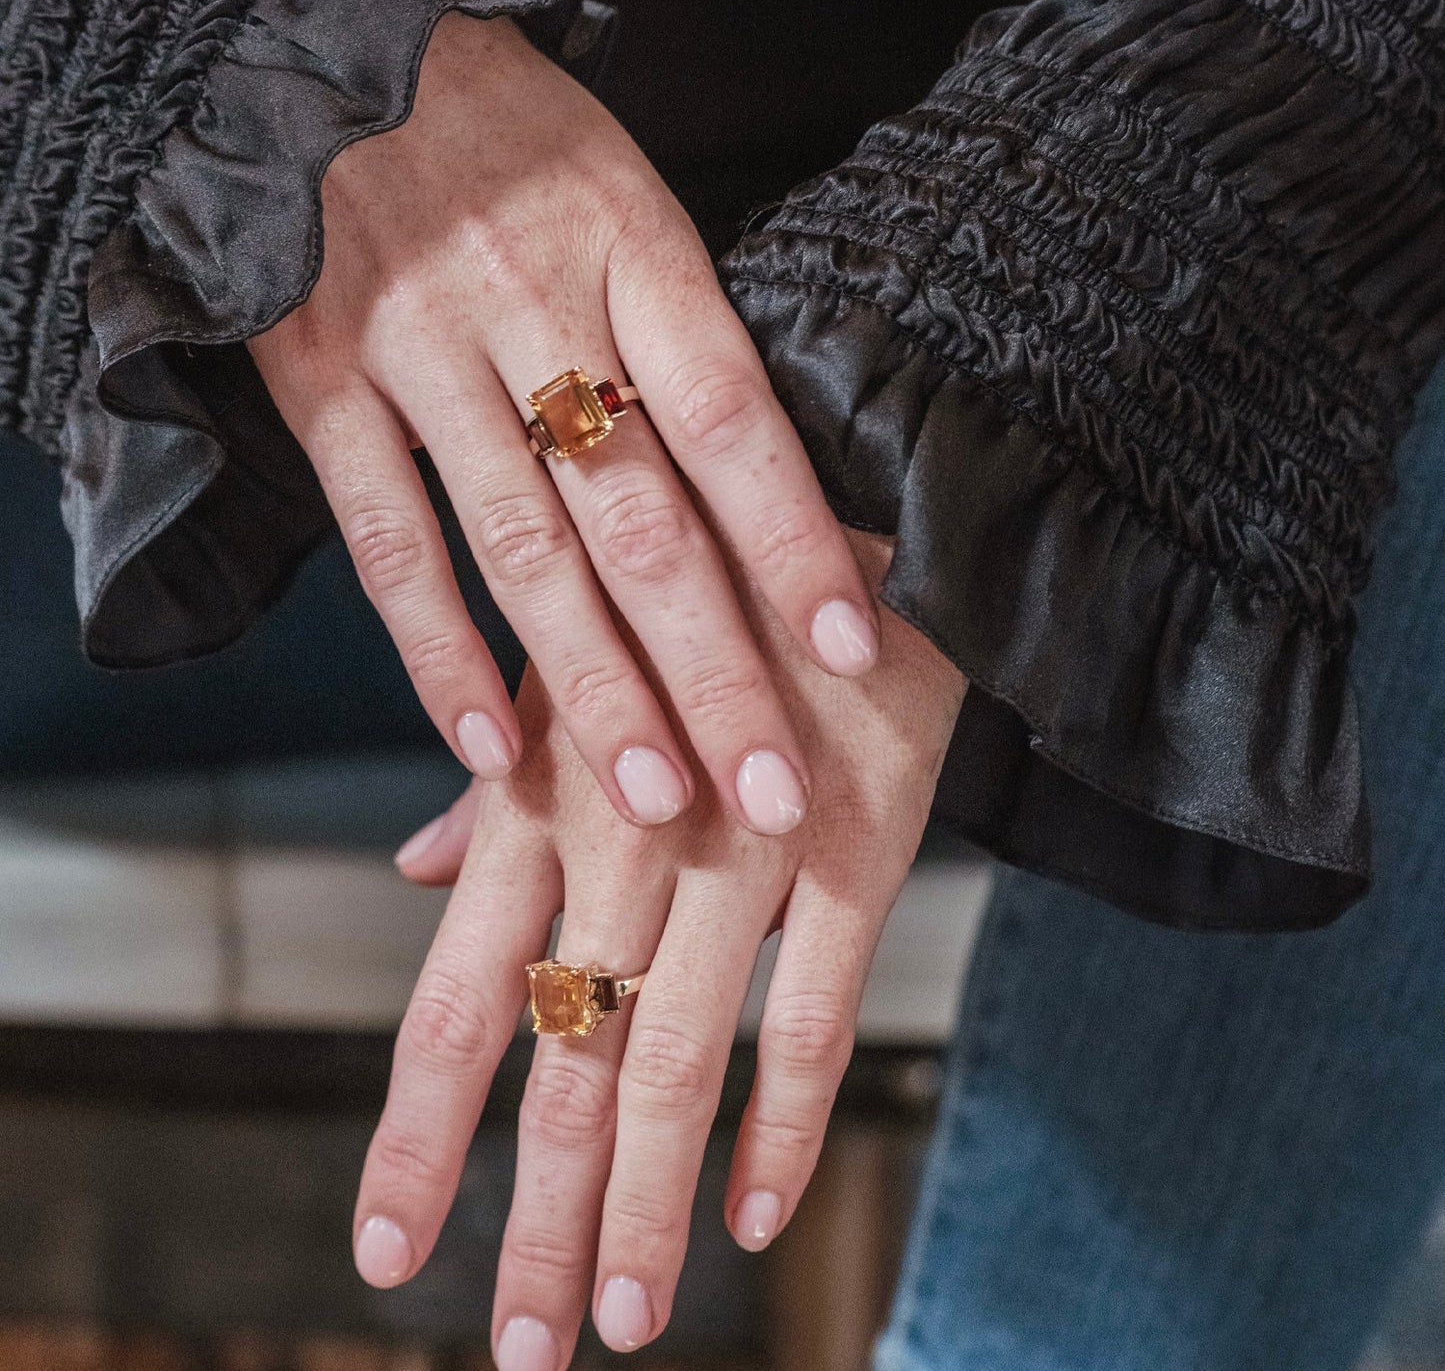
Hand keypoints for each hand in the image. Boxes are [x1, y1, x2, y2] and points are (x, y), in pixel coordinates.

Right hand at [249, 12, 877, 834]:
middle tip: (770, 792)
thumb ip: (684, 341)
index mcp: (630, 244)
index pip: (730, 418)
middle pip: (639, 519)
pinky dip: (435, 654)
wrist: (323, 56)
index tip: (851, 653)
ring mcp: (416, 349)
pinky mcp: (322, 385)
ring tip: (654, 800)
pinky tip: (491, 748)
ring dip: (593, 689)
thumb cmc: (514, 143)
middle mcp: (528, 302)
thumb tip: (777, 503)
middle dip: (712, 670)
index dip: (794, 540)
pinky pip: (385, 540)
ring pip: (521, 550)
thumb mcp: (627, 197)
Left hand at [358, 531, 965, 1366]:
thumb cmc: (690, 596)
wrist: (853, 507)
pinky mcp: (852, 847)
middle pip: (562, 1065)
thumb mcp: (570, 673)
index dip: (419, 1136)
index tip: (391, 1254)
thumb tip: (410, 877)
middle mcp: (626, 841)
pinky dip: (782, 1123)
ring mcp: (741, 851)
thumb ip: (494, 792)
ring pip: (676, 1061)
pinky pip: (813, 1014)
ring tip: (629, 1319)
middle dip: (537, 1218)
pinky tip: (756, 1209)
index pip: (457, 1001)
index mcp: (543, 802)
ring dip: (650, 1203)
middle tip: (520, 1353)